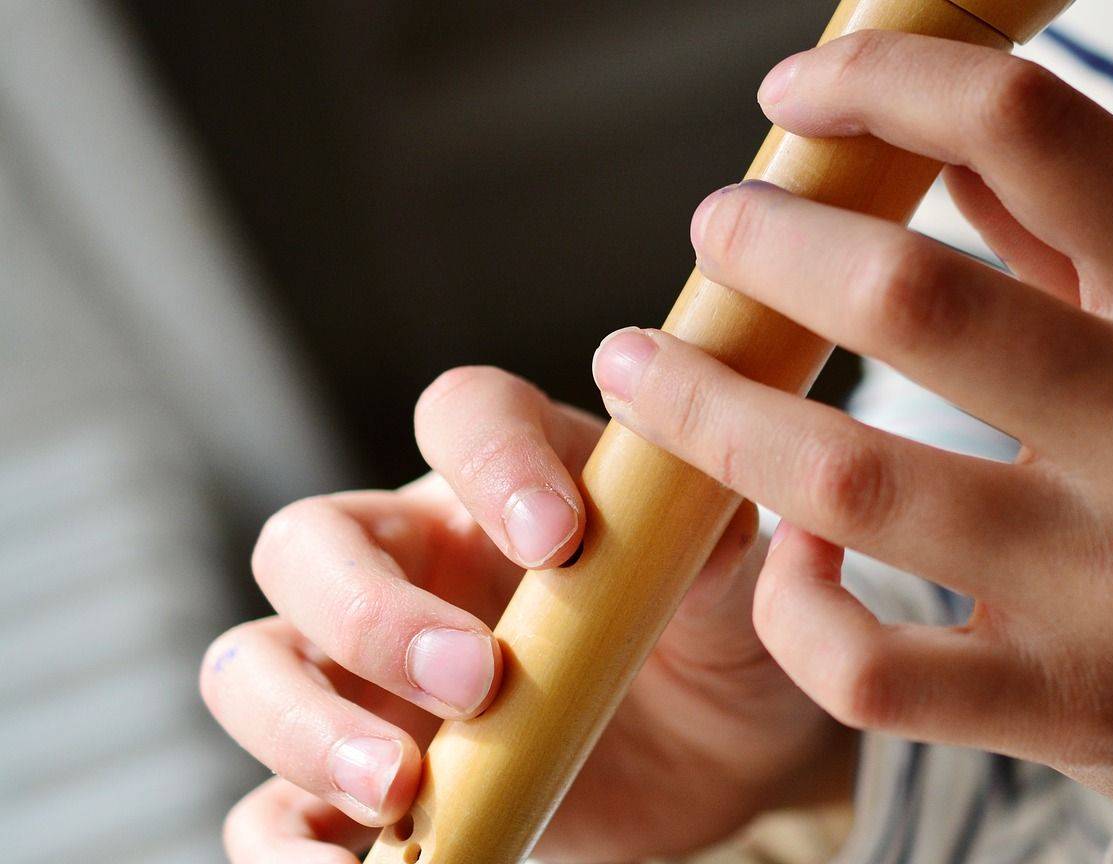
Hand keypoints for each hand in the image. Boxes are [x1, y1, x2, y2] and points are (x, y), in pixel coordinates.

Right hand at [202, 368, 851, 862]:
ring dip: (304, 726)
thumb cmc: (715, 635)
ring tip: (397, 789)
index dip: (493, 460)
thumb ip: (704, 539)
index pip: (462, 416)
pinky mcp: (358, 784)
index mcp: (503, 482)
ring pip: (253, 668)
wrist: (725, 754)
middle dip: (372, 613)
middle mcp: (410, 564)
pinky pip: (268, 809)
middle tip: (477, 680)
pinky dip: (285, 842)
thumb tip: (697, 491)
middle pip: (309, 545)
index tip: (560, 538)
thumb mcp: (732, 583)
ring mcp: (367, 676)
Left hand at [589, 31, 1112, 823]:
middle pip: (909, 300)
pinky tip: (788, 558)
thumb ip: (1074, 220)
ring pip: (848, 484)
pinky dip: (792, 605)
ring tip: (651, 374)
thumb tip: (922, 119)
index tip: (801, 93)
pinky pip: (866, 665)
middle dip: (765, 248)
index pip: (1035, 130)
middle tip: (714, 234)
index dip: (888, 82)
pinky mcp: (1066, 705)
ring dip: (712, 414)